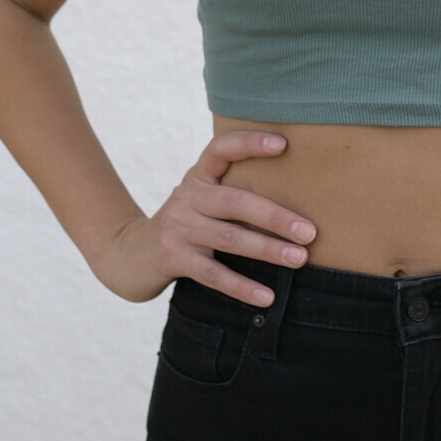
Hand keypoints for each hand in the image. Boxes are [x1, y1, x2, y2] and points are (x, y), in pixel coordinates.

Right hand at [91, 131, 315, 305]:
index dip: (250, 143)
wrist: (130, 255)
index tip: (284, 144)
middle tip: (310, 232)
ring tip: (299, 259)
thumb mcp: (202, 200)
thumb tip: (296, 202)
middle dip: (276, 216)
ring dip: (267, 250)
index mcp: (198, 176)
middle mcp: (187, 196)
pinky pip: (213, 275)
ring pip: (229, 238)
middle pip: (236, 201)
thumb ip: (233, 194)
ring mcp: (178, 227)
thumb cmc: (184, 226)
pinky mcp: (172, 258)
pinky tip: (267, 297)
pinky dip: (242, 287)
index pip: (222, 149)